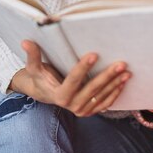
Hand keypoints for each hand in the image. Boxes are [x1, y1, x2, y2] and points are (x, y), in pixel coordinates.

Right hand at [10, 40, 130, 116]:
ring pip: (101, 97)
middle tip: (121, 63)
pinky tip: (123, 82)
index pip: (73, 80)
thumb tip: (25, 41)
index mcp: (59, 95)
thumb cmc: (40, 77)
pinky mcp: (89, 111)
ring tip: (126, 71)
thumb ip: (33, 55)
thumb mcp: (34, 68)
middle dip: (107, 76)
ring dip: (115, 84)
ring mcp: (81, 110)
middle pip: (92, 90)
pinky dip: (115, 94)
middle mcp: (71, 106)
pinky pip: (105, 104)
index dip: (83, 68)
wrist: (45, 94)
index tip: (94, 54)